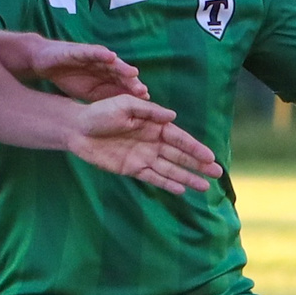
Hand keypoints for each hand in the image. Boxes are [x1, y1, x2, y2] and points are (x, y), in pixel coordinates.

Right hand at [33, 39, 145, 101]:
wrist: (46, 62)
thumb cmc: (69, 77)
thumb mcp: (90, 93)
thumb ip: (107, 97)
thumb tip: (126, 113)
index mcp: (107, 76)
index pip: (124, 84)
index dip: (134, 92)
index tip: (146, 102)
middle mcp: (104, 65)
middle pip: (122, 73)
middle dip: (132, 82)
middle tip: (143, 91)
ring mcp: (93, 57)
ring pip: (111, 62)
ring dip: (122, 67)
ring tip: (133, 73)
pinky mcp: (80, 50)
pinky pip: (92, 52)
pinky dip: (102, 54)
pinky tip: (110, 57)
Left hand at [66, 96, 221, 194]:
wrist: (78, 129)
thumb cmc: (100, 112)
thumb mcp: (125, 105)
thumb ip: (149, 112)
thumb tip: (173, 116)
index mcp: (154, 125)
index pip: (179, 138)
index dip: (195, 148)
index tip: (210, 157)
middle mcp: (152, 142)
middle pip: (180, 156)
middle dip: (198, 165)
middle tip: (217, 173)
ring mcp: (143, 156)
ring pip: (170, 169)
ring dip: (187, 177)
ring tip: (205, 187)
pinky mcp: (132, 168)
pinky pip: (153, 177)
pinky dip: (167, 184)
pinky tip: (182, 190)